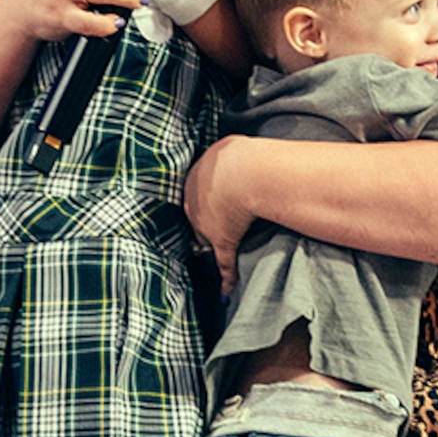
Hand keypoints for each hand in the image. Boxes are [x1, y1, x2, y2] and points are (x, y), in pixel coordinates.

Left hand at [184, 136, 256, 293]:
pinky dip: (226, 278)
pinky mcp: (223, 240)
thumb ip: (226, 150)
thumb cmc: (237, 157)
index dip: (203, 204)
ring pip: (206, 239)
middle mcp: (194, 204)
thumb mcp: (228, 146)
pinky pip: (224, 263)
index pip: (194, 197)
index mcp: (193, 180)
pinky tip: (227, 292)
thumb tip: (233, 144)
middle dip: (203, 224)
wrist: (244, 172)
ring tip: (216, 257)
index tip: (211, 207)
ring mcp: (207, 225)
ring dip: (210, 247)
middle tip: (214, 228)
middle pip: (195, 219)